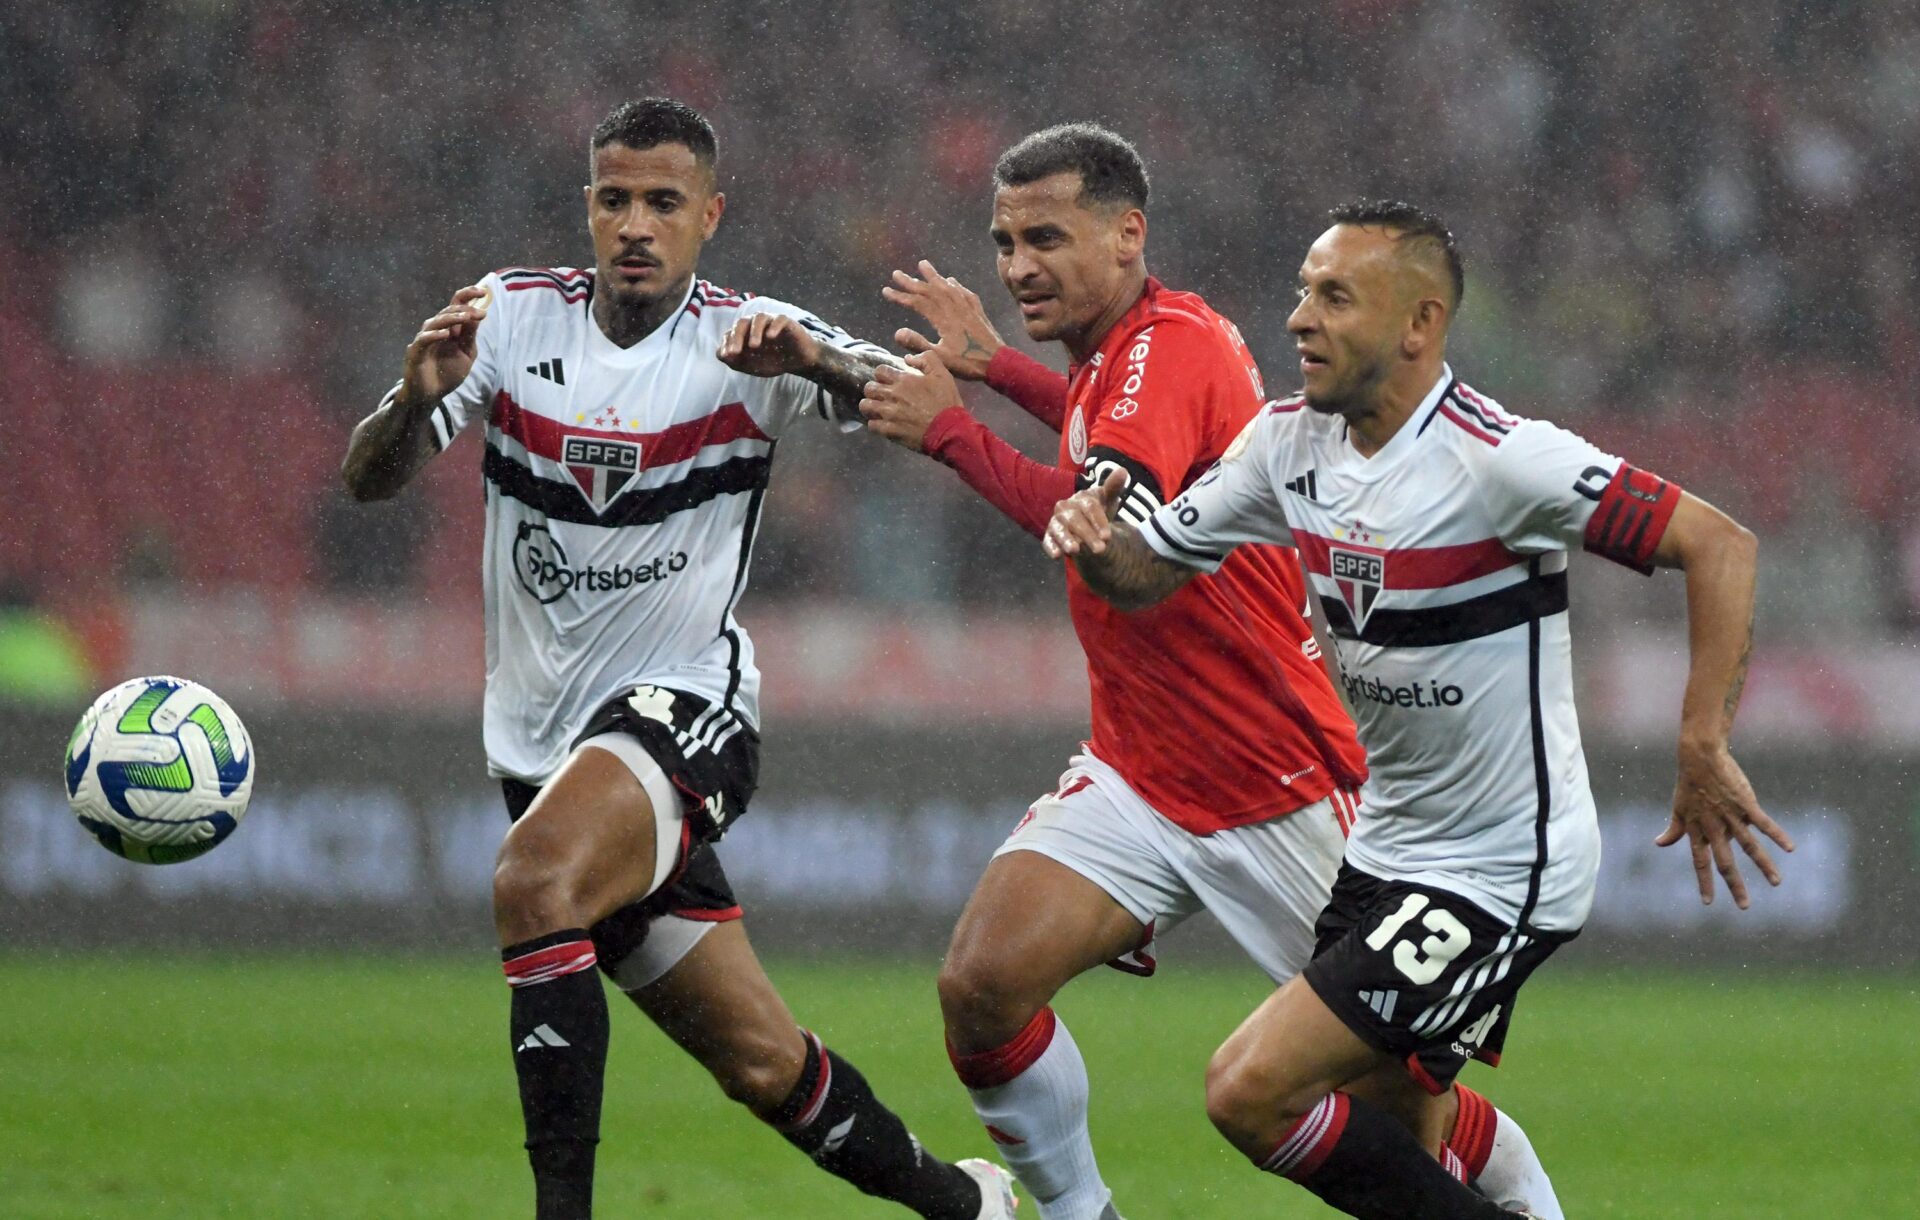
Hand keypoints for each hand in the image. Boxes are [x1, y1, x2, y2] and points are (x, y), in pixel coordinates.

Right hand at [401, 284, 489, 404]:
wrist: (431, 396)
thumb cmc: (448, 374)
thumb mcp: (466, 354)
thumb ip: (470, 336)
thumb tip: (479, 315)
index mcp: (449, 328)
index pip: (456, 305)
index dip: (468, 295)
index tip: (484, 291)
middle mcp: (436, 330)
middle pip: (447, 311)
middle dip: (465, 310)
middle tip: (481, 313)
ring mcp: (424, 339)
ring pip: (435, 322)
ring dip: (451, 318)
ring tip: (466, 317)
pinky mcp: (415, 352)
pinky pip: (423, 340)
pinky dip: (434, 335)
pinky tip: (446, 334)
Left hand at [718, 312, 820, 377]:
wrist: (798, 362)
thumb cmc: (773, 361)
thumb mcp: (751, 366)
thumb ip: (734, 361)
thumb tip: (720, 354)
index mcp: (745, 333)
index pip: (731, 333)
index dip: (727, 343)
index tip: (728, 356)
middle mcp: (756, 325)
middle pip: (742, 323)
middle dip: (737, 337)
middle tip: (735, 352)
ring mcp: (771, 321)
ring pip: (759, 317)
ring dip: (754, 331)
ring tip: (754, 346)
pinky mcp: (787, 322)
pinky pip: (780, 319)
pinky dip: (774, 326)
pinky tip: (770, 336)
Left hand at [859, 351, 957, 451]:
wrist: (949, 430)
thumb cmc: (946, 402)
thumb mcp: (942, 374)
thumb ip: (926, 359)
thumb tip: (908, 358)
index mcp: (904, 380)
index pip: (880, 371)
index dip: (882, 374)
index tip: (888, 380)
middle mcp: (892, 395)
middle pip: (869, 388)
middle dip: (874, 390)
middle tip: (881, 395)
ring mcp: (889, 414)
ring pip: (865, 406)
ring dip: (870, 406)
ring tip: (877, 409)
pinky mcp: (889, 430)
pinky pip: (872, 425)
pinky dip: (875, 424)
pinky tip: (882, 423)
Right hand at [882, 259, 1003, 380]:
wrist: (998, 363)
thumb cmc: (968, 364)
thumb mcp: (939, 358)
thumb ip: (918, 344)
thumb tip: (897, 332)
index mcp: (943, 320)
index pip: (918, 303)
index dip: (901, 296)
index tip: (886, 290)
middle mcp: (955, 309)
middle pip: (931, 291)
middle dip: (912, 282)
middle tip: (897, 274)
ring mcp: (968, 309)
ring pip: (948, 288)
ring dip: (934, 276)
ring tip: (923, 265)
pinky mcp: (978, 312)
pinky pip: (965, 294)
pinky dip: (956, 286)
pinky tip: (952, 281)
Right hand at [1043, 469, 1127, 559]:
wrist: (1087, 523)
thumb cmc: (1099, 510)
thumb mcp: (1108, 500)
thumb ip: (1114, 487)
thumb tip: (1122, 471)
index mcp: (1081, 498)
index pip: (1089, 507)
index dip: (1098, 521)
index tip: (1108, 536)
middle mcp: (1065, 508)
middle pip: (1075, 520)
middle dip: (1087, 535)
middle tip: (1100, 549)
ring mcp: (1056, 521)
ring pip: (1060, 530)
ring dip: (1066, 540)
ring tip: (1075, 551)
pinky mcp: (1050, 535)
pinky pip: (1048, 540)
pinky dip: (1051, 547)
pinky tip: (1057, 556)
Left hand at [1658, 741, 1793, 907]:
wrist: (1699, 757)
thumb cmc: (1689, 783)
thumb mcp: (1678, 809)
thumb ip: (1673, 830)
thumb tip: (1659, 844)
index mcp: (1697, 830)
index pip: (1700, 861)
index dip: (1704, 882)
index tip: (1708, 903)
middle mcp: (1713, 827)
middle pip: (1724, 861)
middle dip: (1734, 885)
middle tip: (1744, 906)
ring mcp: (1730, 815)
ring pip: (1748, 846)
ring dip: (1763, 865)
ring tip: (1776, 883)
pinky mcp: (1745, 803)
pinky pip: (1763, 822)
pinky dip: (1777, 835)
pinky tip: (1790, 848)